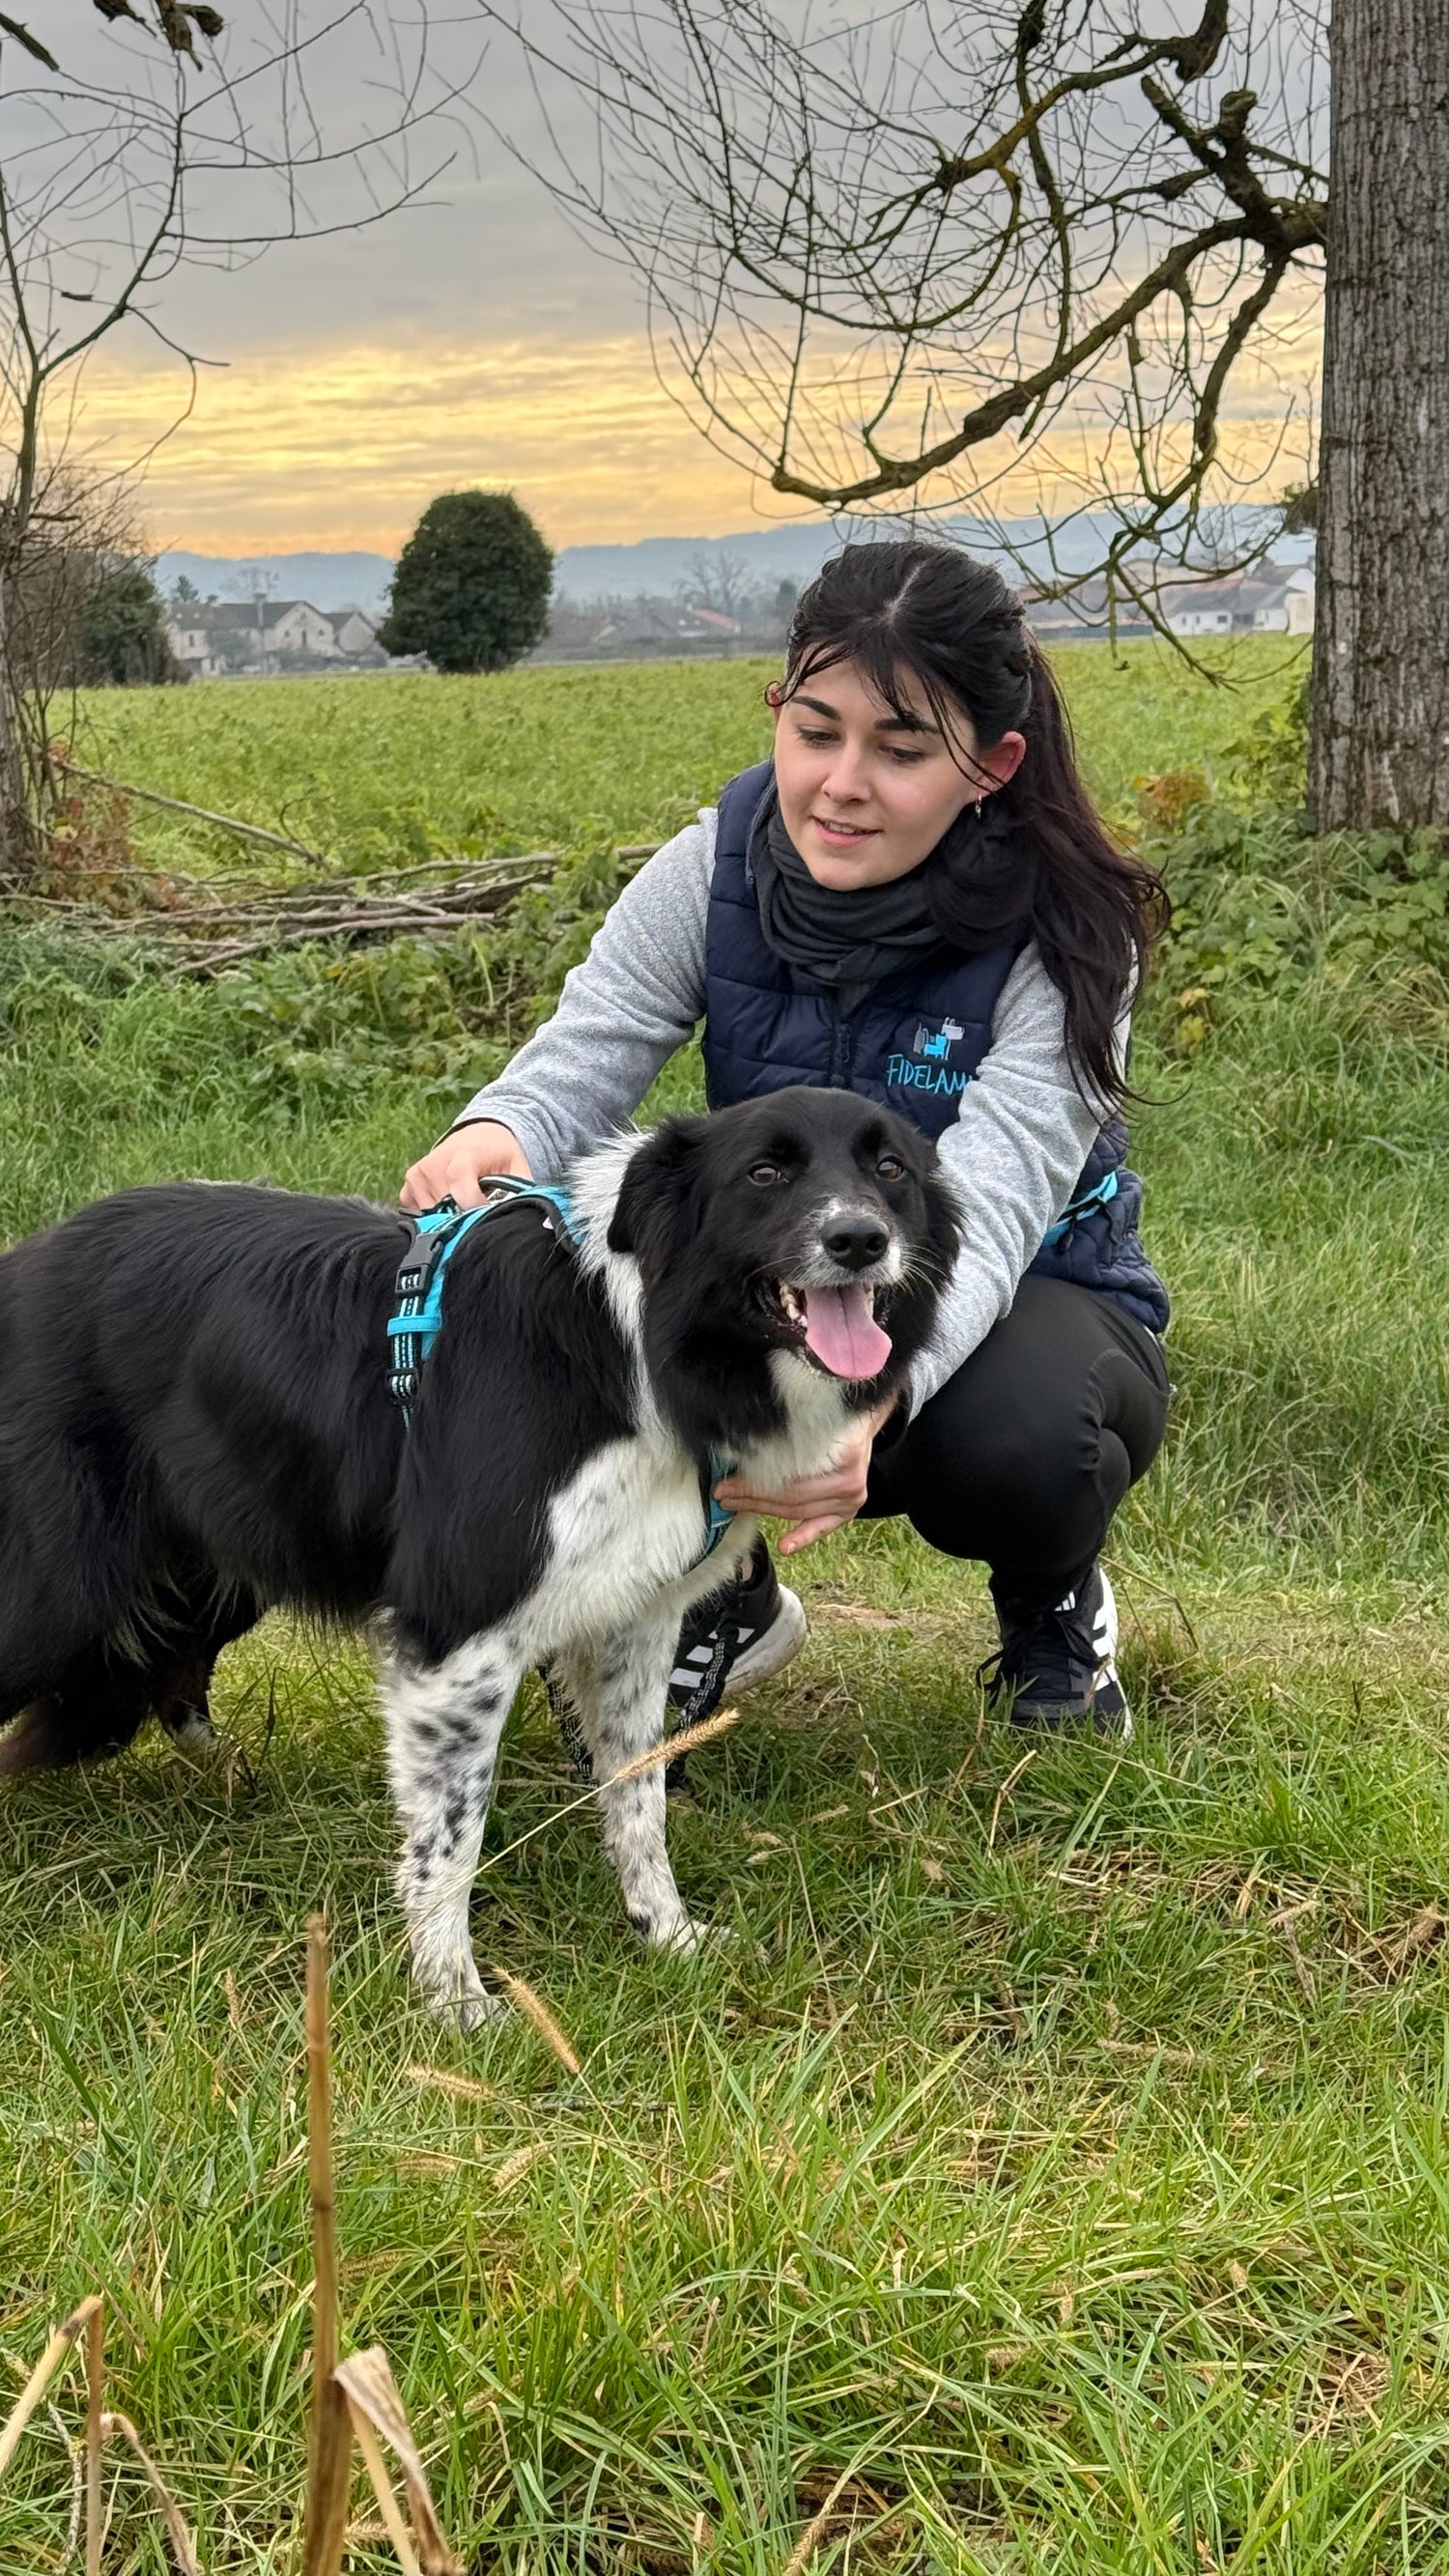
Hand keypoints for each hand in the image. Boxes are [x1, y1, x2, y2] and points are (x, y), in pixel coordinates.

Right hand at [400, 1120, 531, 1212]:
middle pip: (445, 1208)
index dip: (472, 1207)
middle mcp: (434, 1163)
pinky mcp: (408, 1186)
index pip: (458, 1183)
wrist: (479, 1138)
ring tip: (466, 1204)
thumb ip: (515, 1194)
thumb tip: (513, 1220)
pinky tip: (451, 1204)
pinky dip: (434, 1216)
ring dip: (450, 1217)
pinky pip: (417, 1214)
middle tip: (479, 1212)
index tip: (484, 1218)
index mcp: (463, 1155)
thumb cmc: (500, 1158)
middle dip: (463, 1218)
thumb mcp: (516, 1170)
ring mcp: (418, 1175)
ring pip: (431, 1216)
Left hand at [715, 1396, 898, 1553]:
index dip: (752, 1483)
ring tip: (736, 1507)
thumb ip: (785, 1439)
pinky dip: (803, 1536)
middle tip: (724, 1496)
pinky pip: (822, 1526)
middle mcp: (850, 1480)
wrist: (860, 1422)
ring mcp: (852, 1498)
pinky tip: (785, 1546)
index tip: (725, 1484)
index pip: (787, 1476)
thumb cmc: (831, 1419)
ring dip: (764, 1510)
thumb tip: (738, 1454)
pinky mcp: (850, 1509)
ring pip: (798, 1511)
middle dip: (752, 1497)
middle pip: (791, 1497)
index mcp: (842, 1454)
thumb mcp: (810, 1422)